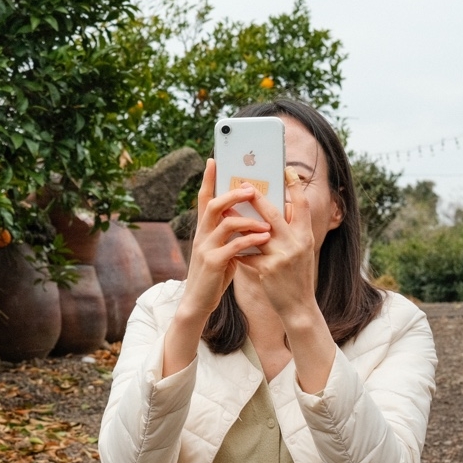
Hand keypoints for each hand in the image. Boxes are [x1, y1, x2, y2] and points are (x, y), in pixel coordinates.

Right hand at [177, 158, 272, 322]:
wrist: (197, 301)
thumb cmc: (213, 274)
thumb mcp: (220, 249)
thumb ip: (229, 234)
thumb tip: (248, 218)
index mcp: (203, 230)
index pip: (203, 199)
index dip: (208, 179)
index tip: (213, 160)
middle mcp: (201, 235)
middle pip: (214, 205)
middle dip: (233, 194)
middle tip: (251, 188)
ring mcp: (205, 248)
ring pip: (226, 223)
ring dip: (248, 219)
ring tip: (266, 221)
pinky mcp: (213, 263)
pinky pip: (234, 246)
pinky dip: (250, 240)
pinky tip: (264, 237)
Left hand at [237, 168, 319, 322]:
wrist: (299, 307)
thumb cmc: (297, 276)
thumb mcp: (302, 251)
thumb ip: (292, 231)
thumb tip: (280, 207)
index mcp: (306, 236)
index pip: (303, 205)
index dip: (296, 186)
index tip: (287, 169)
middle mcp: (297, 243)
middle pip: (273, 213)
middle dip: (256, 197)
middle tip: (243, 184)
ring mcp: (282, 256)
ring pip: (254, 232)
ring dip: (238, 219)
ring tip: (225, 209)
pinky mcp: (268, 270)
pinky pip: (246, 254)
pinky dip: (236, 247)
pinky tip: (225, 241)